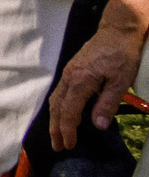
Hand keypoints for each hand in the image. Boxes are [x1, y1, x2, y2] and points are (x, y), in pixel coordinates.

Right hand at [50, 6, 148, 150]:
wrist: (118, 30)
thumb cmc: (122, 54)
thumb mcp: (120, 81)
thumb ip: (107, 103)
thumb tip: (97, 125)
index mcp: (80, 81)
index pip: (68, 112)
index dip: (67, 130)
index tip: (69, 145)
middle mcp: (69, 77)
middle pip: (56, 107)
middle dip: (55, 128)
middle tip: (57, 146)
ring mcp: (69, 72)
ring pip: (55, 99)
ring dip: (55, 118)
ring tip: (57, 133)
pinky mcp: (73, 69)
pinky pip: (60, 91)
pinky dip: (59, 106)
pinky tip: (65, 112)